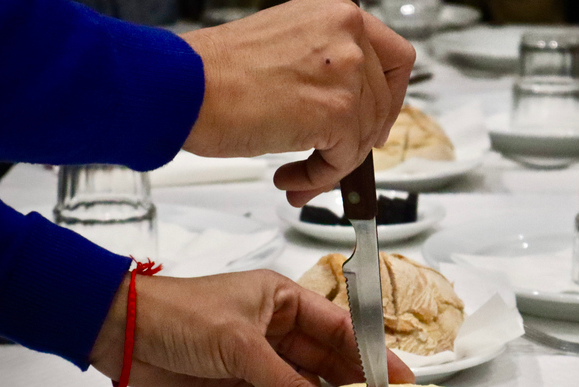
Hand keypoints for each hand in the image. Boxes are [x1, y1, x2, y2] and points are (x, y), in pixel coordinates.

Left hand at [89, 270, 413, 386]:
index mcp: (283, 297)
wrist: (125, 333)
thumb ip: (288, 384)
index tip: (397, 377)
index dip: (371, 351)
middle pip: (325, 356)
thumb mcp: (242, 346)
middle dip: (348, 382)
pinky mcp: (239, 378)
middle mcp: (275, 324)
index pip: (340, 325)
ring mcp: (258, 352)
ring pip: (301, 380)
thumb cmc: (180, 313)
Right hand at [179, 0, 414, 206]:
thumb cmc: (217, 73)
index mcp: (336, 14)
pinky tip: (292, 178)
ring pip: (365, 135)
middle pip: (383, 104)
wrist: (183, 88)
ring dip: (334, 165)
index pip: (396, 59)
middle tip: (333, 159)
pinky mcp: (337, 111)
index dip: (389, 98)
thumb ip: (327, 69)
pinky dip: (321, 177)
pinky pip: (345, 159)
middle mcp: (348, 35)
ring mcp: (346, 72)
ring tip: (299, 175)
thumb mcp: (288, 50)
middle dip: (358, 141)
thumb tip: (351, 107)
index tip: (374, 121)